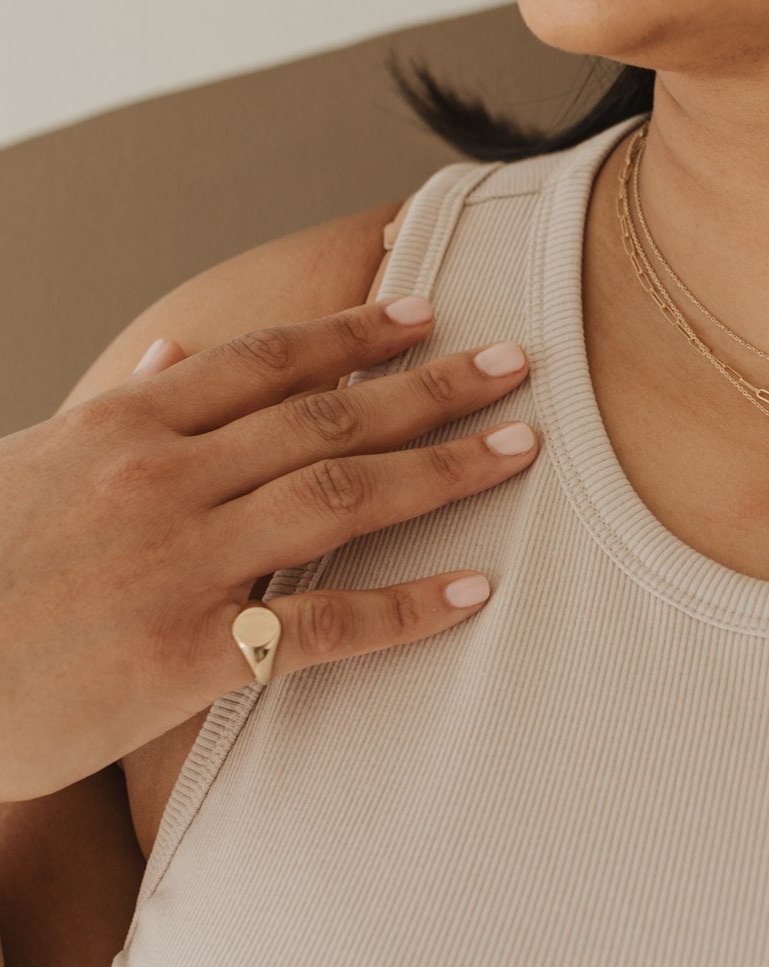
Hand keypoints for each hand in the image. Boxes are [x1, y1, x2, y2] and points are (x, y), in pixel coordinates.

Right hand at [0, 296, 538, 800]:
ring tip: (521, 444)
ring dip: (442, 467)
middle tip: (516, 362)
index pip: (265, 359)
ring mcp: (178, 564)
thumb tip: (175, 349)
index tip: (424, 309)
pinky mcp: (184, 657)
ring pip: (339, 498)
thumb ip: (117, 402)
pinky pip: (319, 627)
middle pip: (325, 414)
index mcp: (125, 423)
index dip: (354, 330)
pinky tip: (475, 591)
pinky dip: (404, 607)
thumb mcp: (31, 459)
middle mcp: (162, 478)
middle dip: (429, 385)